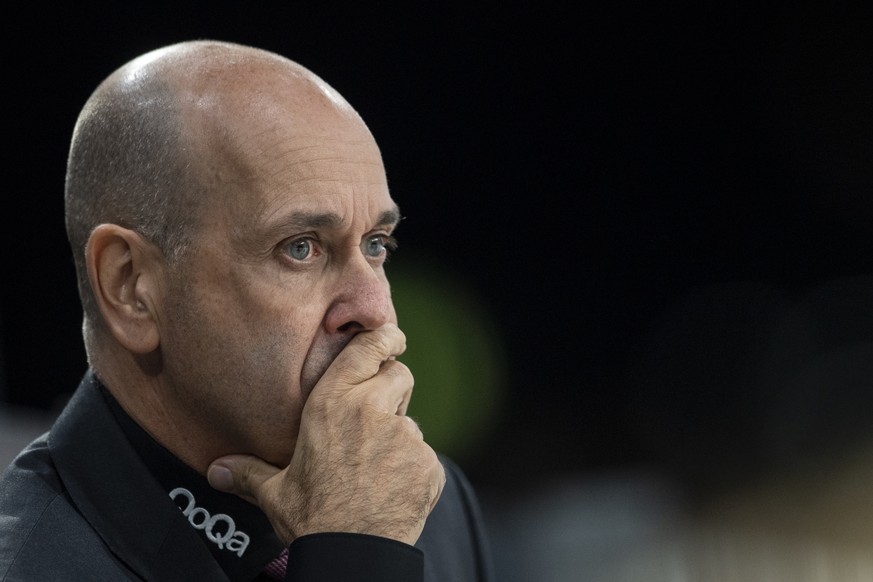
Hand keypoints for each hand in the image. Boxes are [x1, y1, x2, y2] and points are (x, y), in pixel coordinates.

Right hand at [207, 323, 445, 545]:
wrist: (351, 553)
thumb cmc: (311, 518)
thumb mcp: (274, 491)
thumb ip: (248, 472)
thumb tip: (216, 469)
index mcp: (332, 404)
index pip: (367, 349)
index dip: (384, 337)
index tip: (392, 336)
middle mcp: (371, 410)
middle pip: (398, 376)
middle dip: (393, 389)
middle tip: (377, 418)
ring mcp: (405, 435)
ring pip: (411, 421)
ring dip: (399, 437)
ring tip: (375, 471)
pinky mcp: (428, 461)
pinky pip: (424, 456)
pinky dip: (413, 470)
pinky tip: (391, 491)